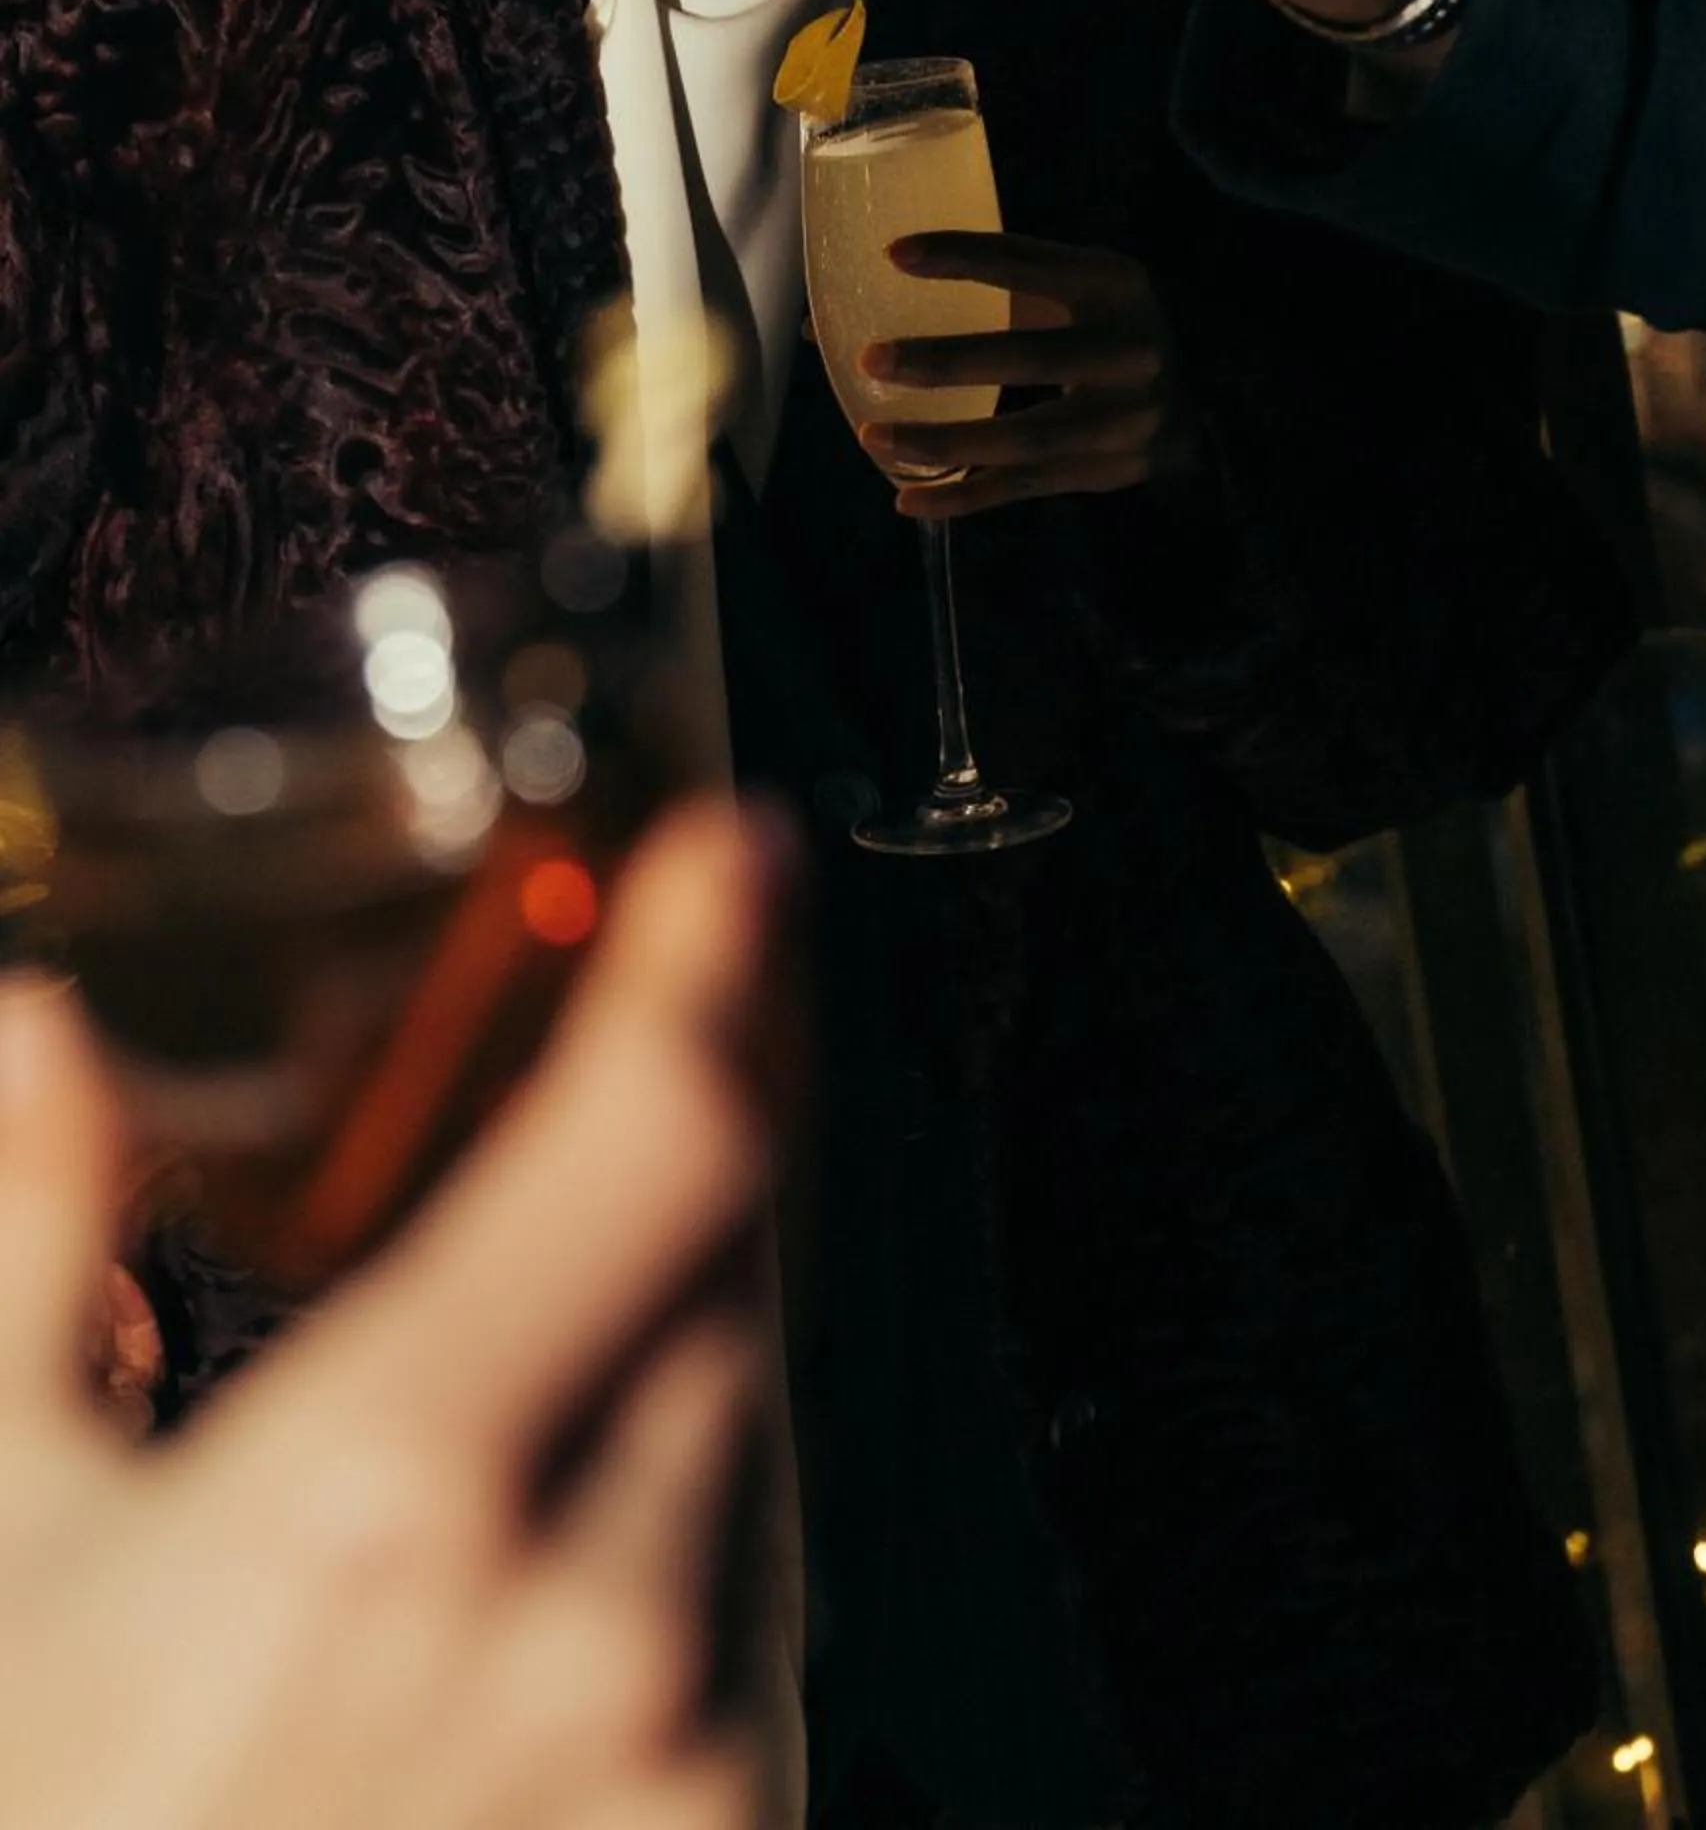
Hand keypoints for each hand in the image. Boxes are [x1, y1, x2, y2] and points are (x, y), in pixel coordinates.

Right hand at [0, 794, 792, 1829]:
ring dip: (667, 1373)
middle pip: (726, 1288)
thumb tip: (34, 1038)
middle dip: (686, 1169)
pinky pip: (738, 1640)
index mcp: (392, 1497)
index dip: (716, 971)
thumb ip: (22, 1255)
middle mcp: (583, 1624)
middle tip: (620, 1104)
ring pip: (742, 1466)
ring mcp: (673, 1769)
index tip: (748, 857)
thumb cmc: (39, 1828)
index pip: (650, 1147)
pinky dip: (665, 1558)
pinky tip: (545, 1590)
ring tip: (524, 1393)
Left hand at [858, 232, 1191, 519]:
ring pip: (1026, 438)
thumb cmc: (1108, 330)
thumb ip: (1000, 287)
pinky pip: (1027, 488)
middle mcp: (1128, 351)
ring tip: (874, 437)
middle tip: (873, 360)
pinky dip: (966, 497)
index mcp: (1114, 286)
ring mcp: (1124, 421)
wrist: (1203, 400)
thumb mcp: (1078, 290)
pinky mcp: (1107, 472)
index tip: (895, 256)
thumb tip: (860, 304)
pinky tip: (909, 500)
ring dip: (946, 441)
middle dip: (949, 361)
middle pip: (1033, 358)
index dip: (966, 258)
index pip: (1033, 264)